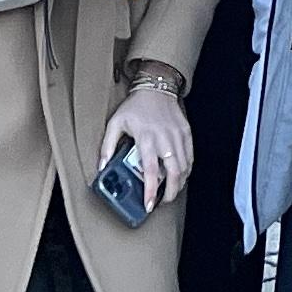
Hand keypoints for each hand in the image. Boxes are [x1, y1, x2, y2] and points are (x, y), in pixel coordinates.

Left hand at [103, 84, 191, 205]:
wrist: (156, 86)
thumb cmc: (135, 106)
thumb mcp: (116, 123)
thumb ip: (107, 146)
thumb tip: (101, 168)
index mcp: (146, 138)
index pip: (151, 171)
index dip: (151, 190)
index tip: (149, 205)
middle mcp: (164, 139)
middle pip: (174, 172)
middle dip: (170, 193)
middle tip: (162, 202)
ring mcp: (177, 136)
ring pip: (184, 167)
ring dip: (178, 183)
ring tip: (169, 192)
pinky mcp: (186, 132)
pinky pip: (190, 156)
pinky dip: (186, 169)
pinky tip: (180, 175)